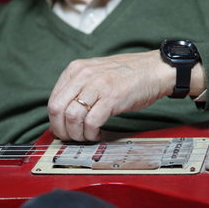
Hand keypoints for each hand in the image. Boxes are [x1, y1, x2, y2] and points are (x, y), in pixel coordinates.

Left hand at [48, 50, 176, 141]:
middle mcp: (84, 75)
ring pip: (72, 117)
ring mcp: (98, 86)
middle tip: (71, 138)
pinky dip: (91, 134)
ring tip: (86, 136)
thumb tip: (64, 114)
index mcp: (76, 69)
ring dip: (77, 134)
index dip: (55, 121)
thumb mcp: (96, 74)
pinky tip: (98, 134)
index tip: (62, 130)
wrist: (155, 69)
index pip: (53, 99)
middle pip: (57, 109)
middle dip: (62, 130)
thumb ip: (79, 88)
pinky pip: (92, 122)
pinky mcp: (112, 98)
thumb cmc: (128, 75)